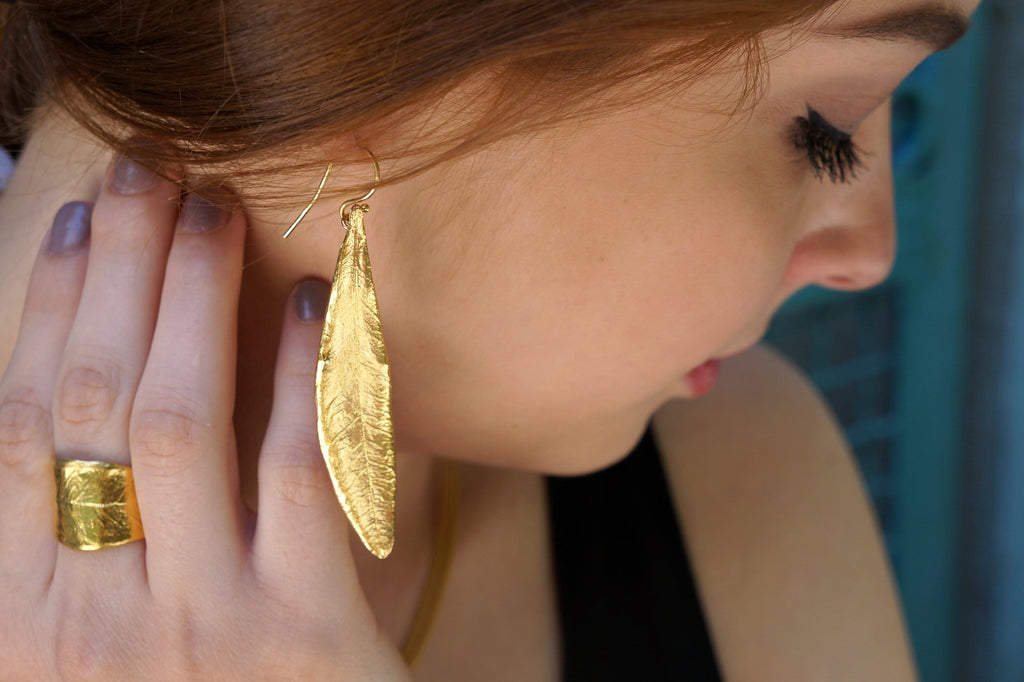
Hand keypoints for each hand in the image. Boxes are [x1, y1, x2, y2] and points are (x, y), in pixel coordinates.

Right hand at [0, 154, 409, 679]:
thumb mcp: (96, 632)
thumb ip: (72, 534)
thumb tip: (66, 388)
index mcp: (20, 615)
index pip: (21, 427)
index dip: (50, 311)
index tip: (82, 222)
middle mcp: (86, 619)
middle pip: (93, 404)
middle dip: (119, 273)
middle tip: (147, 171)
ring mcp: (193, 628)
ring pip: (178, 426)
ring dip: (193, 300)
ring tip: (216, 210)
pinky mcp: (297, 637)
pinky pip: (297, 478)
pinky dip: (300, 379)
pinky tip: (310, 303)